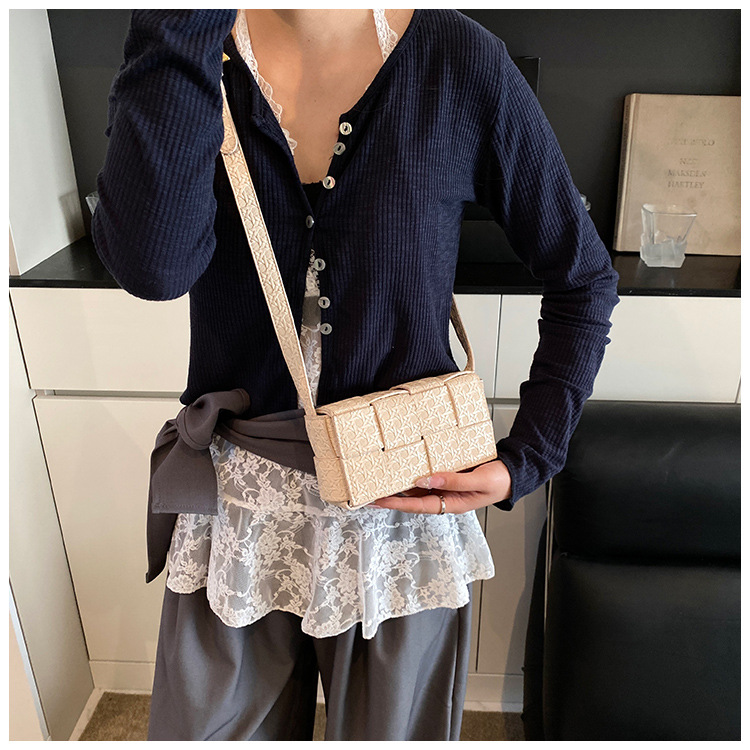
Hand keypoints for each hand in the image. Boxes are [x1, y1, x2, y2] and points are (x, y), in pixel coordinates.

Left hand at [369, 459, 511, 514]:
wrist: (513, 473)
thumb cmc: (500, 480)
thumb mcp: (479, 481)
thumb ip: (454, 480)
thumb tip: (426, 479)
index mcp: (451, 504)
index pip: (417, 506)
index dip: (396, 504)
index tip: (378, 500)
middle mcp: (445, 497)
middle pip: (412, 500)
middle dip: (390, 498)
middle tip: (368, 493)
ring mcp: (445, 488)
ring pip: (417, 489)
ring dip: (399, 486)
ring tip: (379, 481)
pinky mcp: (447, 477)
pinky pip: (426, 477)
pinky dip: (413, 474)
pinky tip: (402, 468)